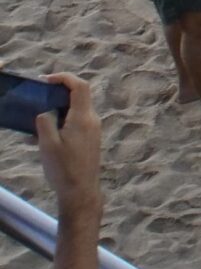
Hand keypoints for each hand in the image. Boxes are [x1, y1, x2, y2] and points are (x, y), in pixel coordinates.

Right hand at [32, 75, 98, 216]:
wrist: (81, 191)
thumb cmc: (63, 169)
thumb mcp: (47, 144)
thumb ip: (45, 122)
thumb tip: (45, 111)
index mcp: (83, 118)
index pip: (80, 86)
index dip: (64, 78)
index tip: (46, 79)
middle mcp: (92, 120)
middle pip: (79, 95)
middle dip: (59, 92)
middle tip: (39, 95)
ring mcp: (93, 129)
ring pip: (77, 109)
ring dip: (59, 107)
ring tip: (39, 115)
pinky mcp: (90, 139)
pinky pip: (77, 121)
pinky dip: (63, 119)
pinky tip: (46, 132)